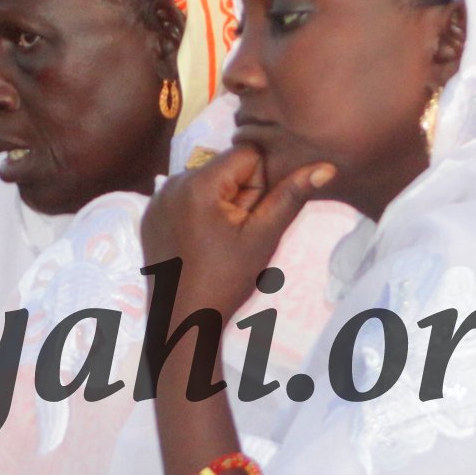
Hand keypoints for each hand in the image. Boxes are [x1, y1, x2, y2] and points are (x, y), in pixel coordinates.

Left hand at [141, 143, 335, 323]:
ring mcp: (157, 199)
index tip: (252, 216)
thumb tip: (326, 167)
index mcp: (198, 182)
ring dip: (219, 202)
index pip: (247, 155)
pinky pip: (183, 197)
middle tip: (236, 233)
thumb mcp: (263, 236)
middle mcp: (172, 181)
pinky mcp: (149, 215)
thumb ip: (291, 196)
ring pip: (205, 181)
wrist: (183, 319)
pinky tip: (199, 242)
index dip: (260, 184)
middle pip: (224, 167)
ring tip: (218, 240)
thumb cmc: (227, 279)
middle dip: (239, 193)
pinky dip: (197, 212)